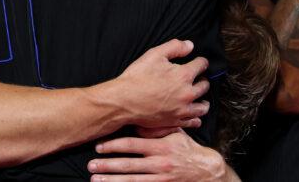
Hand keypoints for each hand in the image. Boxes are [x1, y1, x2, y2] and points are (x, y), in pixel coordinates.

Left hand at [88, 130, 231, 181]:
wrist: (207, 170)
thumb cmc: (187, 149)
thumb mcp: (175, 133)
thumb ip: (155, 129)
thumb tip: (136, 122)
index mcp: (161, 146)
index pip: (132, 145)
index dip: (114, 146)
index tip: (99, 146)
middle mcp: (159, 163)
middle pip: (128, 165)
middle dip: (107, 166)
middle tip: (91, 165)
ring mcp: (161, 179)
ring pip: (132, 181)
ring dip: (112, 181)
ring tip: (96, 180)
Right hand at [105, 39, 210, 129]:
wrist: (124, 100)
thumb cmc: (137, 77)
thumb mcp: (154, 54)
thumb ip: (175, 47)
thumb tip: (190, 45)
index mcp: (184, 75)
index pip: (201, 65)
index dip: (200, 61)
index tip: (199, 62)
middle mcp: (187, 93)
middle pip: (205, 85)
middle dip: (203, 80)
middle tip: (199, 78)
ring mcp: (182, 109)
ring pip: (203, 106)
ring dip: (203, 100)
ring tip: (201, 98)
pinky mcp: (175, 121)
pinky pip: (193, 121)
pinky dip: (196, 118)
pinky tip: (194, 115)